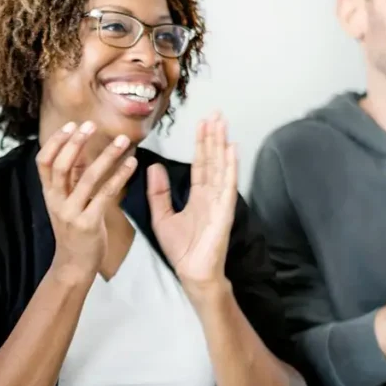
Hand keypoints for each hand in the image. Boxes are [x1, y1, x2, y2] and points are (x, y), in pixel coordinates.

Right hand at [38, 121, 137, 283]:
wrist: (74, 264)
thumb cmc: (74, 231)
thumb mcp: (66, 203)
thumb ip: (71, 179)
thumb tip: (80, 150)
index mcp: (49, 194)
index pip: (44, 162)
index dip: (56, 142)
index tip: (71, 125)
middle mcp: (56, 202)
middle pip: (61, 166)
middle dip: (76, 143)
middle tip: (91, 125)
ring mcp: (71, 213)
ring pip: (87, 178)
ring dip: (107, 156)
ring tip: (122, 140)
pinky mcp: (88, 224)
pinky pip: (105, 194)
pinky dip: (120, 176)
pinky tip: (132, 164)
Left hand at [148, 113, 238, 299]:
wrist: (193, 273)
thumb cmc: (181, 249)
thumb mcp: (162, 216)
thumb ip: (158, 192)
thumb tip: (154, 167)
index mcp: (199, 196)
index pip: (201, 164)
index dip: (201, 143)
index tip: (202, 123)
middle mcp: (212, 195)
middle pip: (213, 160)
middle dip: (213, 136)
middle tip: (215, 113)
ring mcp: (220, 201)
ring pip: (221, 167)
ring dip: (221, 144)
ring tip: (221, 123)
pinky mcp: (224, 210)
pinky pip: (227, 184)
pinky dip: (230, 166)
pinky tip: (231, 149)